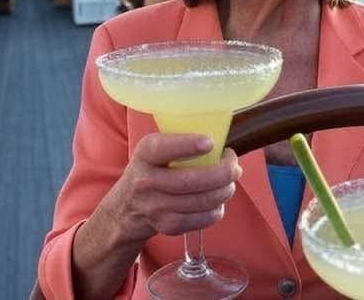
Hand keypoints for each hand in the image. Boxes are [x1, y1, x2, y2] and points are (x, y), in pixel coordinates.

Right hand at [106, 133, 241, 241]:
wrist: (128, 205)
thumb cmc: (153, 167)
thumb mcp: (155, 148)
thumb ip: (179, 142)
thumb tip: (221, 137)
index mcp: (145, 154)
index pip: (163, 149)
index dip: (188, 145)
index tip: (210, 142)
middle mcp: (146, 181)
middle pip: (191, 181)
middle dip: (222, 173)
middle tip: (235, 166)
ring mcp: (155, 207)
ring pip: (201, 201)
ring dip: (224, 190)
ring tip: (230, 181)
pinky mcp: (167, 226)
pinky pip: (202, 219)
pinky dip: (217, 209)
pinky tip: (218, 198)